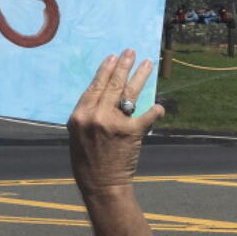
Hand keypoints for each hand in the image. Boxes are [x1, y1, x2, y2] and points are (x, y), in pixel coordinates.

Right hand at [67, 49, 163, 197]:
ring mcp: (114, 123)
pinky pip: (146, 115)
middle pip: (112, 85)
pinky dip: (154, 110)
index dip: (105, 70)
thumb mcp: (77, 134)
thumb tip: (103, 96)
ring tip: (147, 64)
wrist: (100, 183)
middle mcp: (96, 115)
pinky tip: (159, 105)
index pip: (94, 86)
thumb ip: (88, 114)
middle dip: (123, 66)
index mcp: (80, 115)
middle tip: (131, 52)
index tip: (112, 58)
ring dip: (139, 76)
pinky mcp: (132, 132)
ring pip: (129, 93)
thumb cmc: (85, 160)